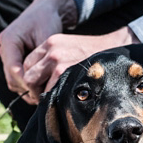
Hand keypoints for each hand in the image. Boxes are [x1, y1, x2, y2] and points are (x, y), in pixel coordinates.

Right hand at [0, 0, 76, 104]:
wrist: (45, 10)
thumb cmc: (48, 20)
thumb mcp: (48, 37)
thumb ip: (43, 58)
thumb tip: (45, 82)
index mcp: (9, 40)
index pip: (14, 69)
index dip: (28, 83)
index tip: (43, 92)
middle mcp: (4, 48)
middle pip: (11, 77)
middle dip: (28, 88)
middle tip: (45, 97)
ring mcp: (7, 54)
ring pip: (13, 80)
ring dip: (27, 88)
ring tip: (45, 94)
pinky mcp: (13, 59)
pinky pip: (17, 77)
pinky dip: (28, 83)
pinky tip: (43, 88)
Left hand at [21, 27, 139, 98]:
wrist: (114, 50)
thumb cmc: (93, 56)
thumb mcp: (69, 50)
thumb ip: (52, 61)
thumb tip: (37, 84)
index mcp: (50, 43)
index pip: (27, 64)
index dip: (30, 79)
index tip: (38, 88)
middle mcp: (51, 50)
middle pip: (27, 75)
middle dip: (32, 89)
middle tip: (41, 98)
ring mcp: (57, 59)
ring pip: (33, 84)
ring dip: (41, 95)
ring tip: (53, 99)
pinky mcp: (65, 70)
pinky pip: (48, 90)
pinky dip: (52, 98)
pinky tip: (62, 99)